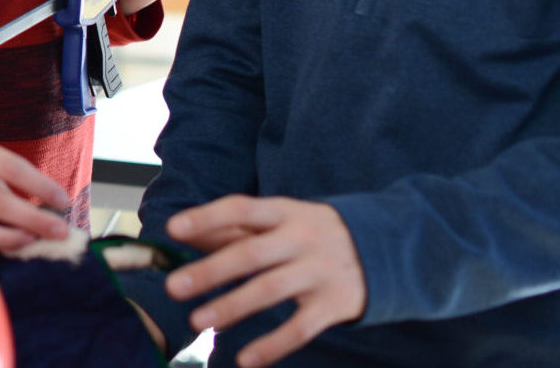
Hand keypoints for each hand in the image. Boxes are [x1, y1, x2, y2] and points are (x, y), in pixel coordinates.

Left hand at [164, 195, 365, 366]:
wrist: (386, 248)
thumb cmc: (312, 233)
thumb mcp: (283, 219)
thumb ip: (239, 228)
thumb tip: (189, 235)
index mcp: (285, 211)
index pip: (241, 208)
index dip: (207, 218)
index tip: (173, 229)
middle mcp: (302, 238)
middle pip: (251, 254)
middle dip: (210, 271)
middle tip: (173, 287)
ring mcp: (320, 272)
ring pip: (270, 291)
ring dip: (232, 307)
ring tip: (198, 321)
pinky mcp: (334, 305)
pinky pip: (300, 328)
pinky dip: (272, 345)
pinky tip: (244, 359)